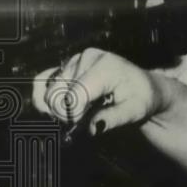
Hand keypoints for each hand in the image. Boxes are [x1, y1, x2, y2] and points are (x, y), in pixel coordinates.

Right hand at [33, 47, 168, 135]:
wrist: (143, 87)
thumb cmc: (141, 98)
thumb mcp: (135, 111)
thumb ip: (113, 119)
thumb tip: (92, 128)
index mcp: (105, 66)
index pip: (74, 95)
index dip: (74, 116)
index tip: (86, 125)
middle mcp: (87, 58)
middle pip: (57, 93)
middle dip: (65, 113)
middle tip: (83, 120)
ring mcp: (75, 60)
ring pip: (49, 90)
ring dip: (58, 107)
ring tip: (78, 112)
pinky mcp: (67, 65)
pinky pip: (43, 80)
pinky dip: (46, 97)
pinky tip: (58, 108)